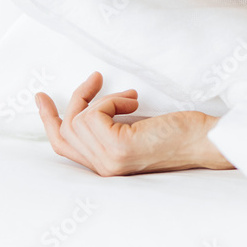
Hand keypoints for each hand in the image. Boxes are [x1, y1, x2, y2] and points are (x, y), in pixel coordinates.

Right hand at [35, 71, 232, 175]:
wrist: (205, 140)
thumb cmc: (177, 131)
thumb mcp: (134, 128)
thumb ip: (110, 125)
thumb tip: (90, 103)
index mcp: (106, 166)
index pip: (63, 147)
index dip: (48, 121)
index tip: (40, 97)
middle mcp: (103, 168)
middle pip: (65, 130)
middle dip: (77, 99)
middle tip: (96, 78)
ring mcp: (109, 160)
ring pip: (79, 118)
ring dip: (105, 98)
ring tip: (133, 97)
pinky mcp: (118, 147)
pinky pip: (95, 113)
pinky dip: (112, 100)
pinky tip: (135, 102)